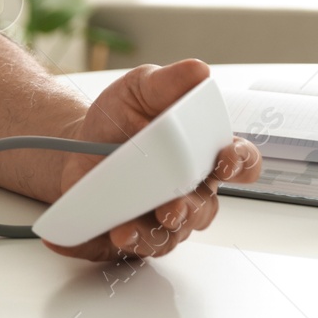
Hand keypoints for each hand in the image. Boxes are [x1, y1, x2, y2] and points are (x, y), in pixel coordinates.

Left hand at [44, 59, 261, 261]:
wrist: (76, 146)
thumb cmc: (119, 119)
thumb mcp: (138, 90)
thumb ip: (167, 82)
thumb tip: (198, 71)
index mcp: (201, 153)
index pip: (241, 162)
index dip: (240, 163)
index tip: (225, 160)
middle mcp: (190, 190)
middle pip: (205, 208)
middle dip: (190, 209)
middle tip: (172, 205)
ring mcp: (163, 216)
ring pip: (173, 235)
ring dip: (155, 233)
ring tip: (133, 225)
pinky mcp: (135, 233)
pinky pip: (135, 246)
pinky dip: (123, 241)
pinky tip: (113, 231)